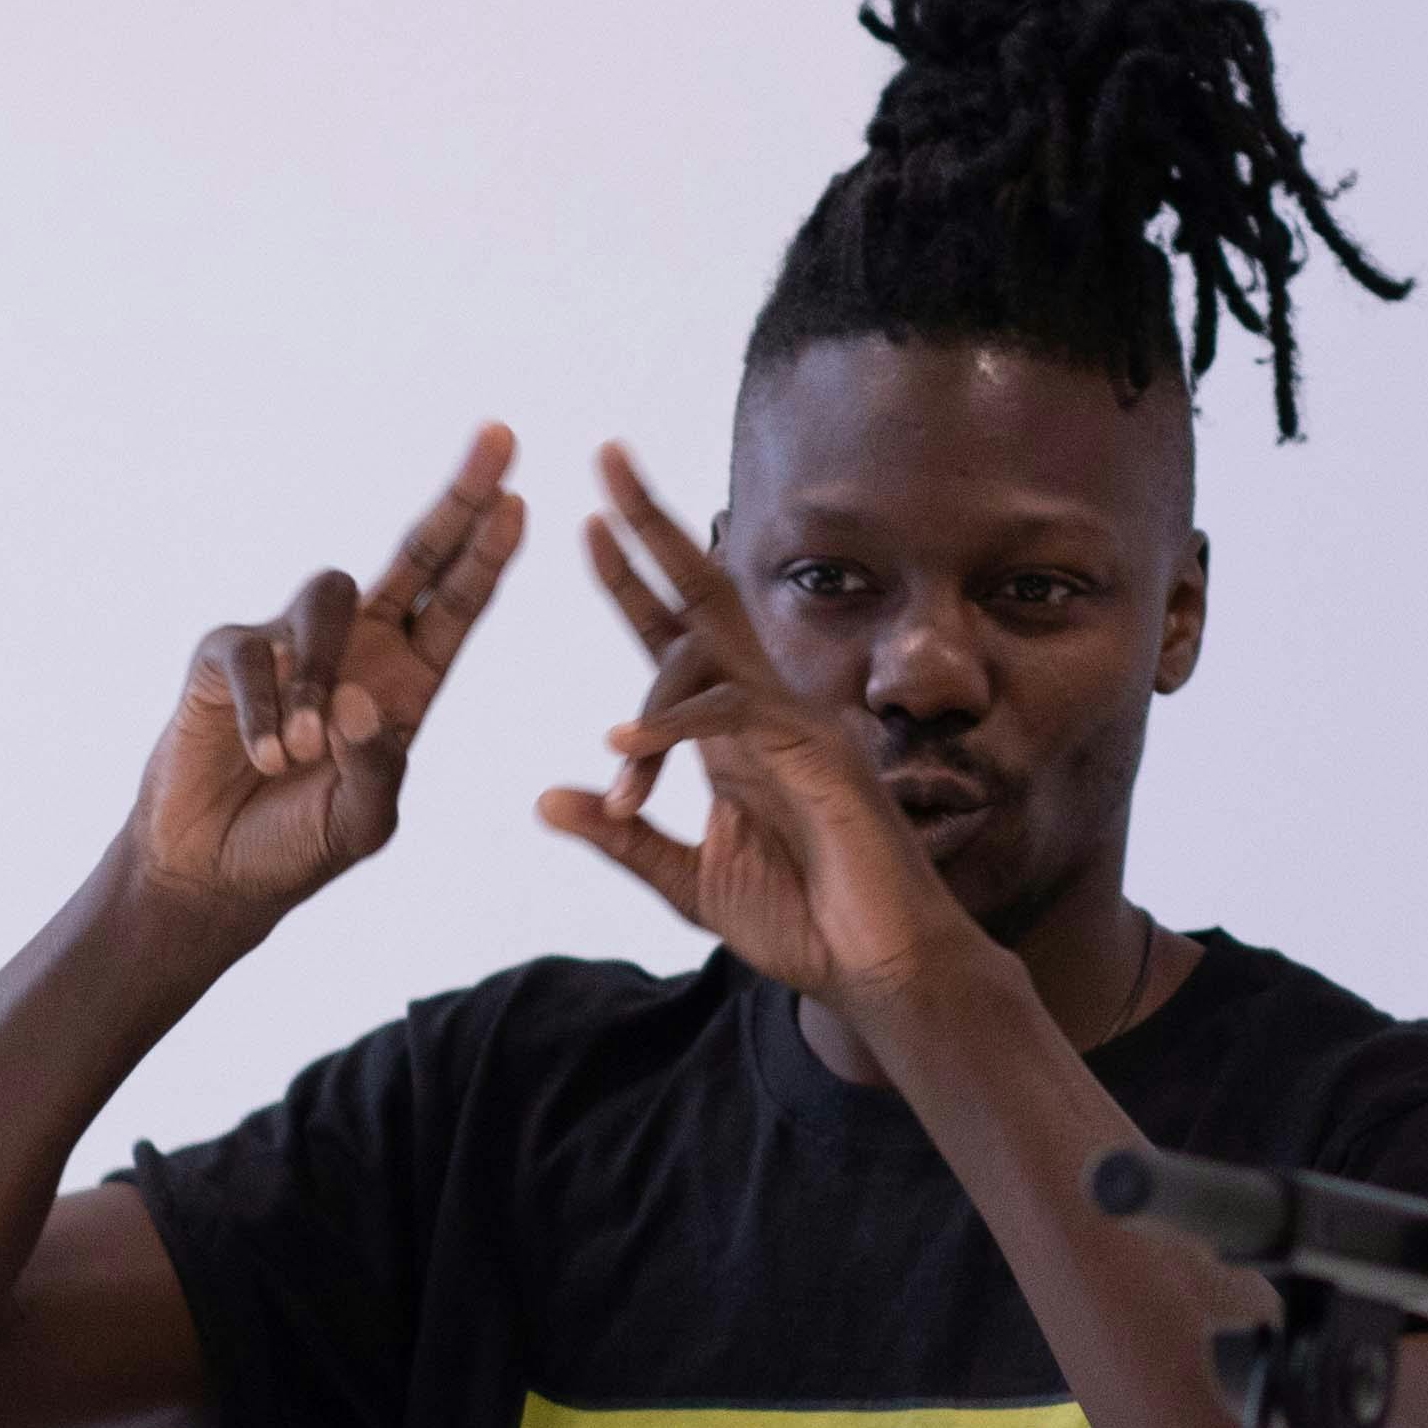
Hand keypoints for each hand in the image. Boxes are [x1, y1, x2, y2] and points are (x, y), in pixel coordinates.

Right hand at [129, 425, 525, 925]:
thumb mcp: (361, 821)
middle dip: (460, 497)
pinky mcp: (228, 655)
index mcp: (410, 680)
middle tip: (501, 437)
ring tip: (306, 752)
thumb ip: (374, 767)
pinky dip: (266, 712)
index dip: (489, 552)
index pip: (460, 602)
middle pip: (418, 554)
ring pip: (331, 597)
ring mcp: (292, 642)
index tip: (521, 500)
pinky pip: (255, 657)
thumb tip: (356, 698)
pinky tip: (267, 759)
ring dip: (322, 672)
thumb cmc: (299, 845)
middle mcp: (361, 647)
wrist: (214, 871)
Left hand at [536, 442, 989, 1010]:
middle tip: (605, 456)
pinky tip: (621, 748)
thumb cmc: (806, 922)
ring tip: (594, 575)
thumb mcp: (690, 882)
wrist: (882, 971)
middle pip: (704, 600)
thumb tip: (545, 798)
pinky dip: (673, 727)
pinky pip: (732, 718)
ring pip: (714, 638)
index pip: (678, 640)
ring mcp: (798, 728)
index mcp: (736, 736)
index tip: (586, 525)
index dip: (634, 581)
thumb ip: (623, 839)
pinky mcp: (817, 760)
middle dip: (653, 528)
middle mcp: (769, 713)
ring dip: (647, 599)